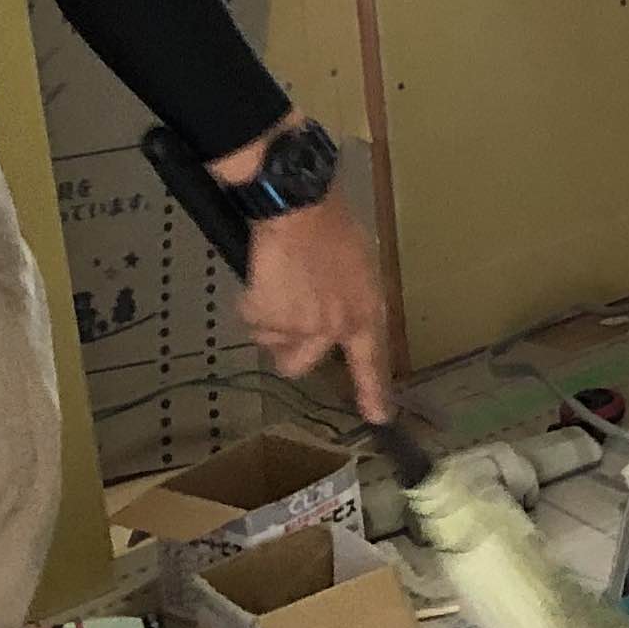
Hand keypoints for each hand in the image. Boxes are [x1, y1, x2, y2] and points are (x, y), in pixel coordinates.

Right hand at [234, 192, 395, 417]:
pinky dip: (251, 301)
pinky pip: (250, 319)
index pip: (371, 361)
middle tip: (285, 317)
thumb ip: (353, 300)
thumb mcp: (362, 265)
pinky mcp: (264, 317)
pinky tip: (264, 274)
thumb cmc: (335, 226)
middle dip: (286, 347)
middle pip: (297, 364)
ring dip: (270, 320)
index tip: (378, 418)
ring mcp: (297, 326)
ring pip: (270, 341)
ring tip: (278, 281)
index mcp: (363, 313)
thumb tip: (342, 320)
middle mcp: (331, 329)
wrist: (300, 209)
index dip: (373, 392)